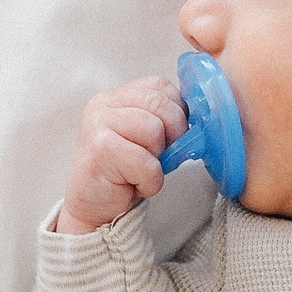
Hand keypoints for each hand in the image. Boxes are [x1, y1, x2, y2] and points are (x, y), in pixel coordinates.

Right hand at [54, 76, 188, 234]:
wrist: (92, 206)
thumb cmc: (122, 173)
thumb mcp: (145, 138)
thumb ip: (163, 120)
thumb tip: (199, 120)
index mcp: (118, 96)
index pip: (160, 85)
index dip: (176, 111)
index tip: (171, 137)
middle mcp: (105, 104)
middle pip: (160, 103)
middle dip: (173, 134)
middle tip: (161, 157)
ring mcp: (99, 124)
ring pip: (153, 129)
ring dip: (157, 160)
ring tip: (141, 171)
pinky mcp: (100, 150)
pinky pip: (145, 162)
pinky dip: (149, 181)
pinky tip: (134, 184)